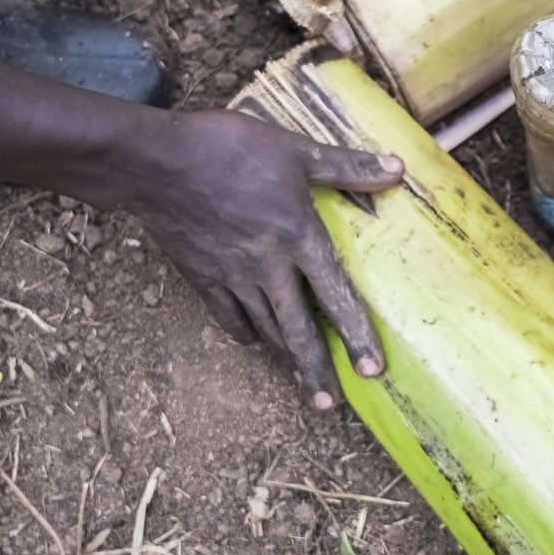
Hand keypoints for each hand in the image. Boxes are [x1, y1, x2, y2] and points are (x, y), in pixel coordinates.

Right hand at [121, 109, 403, 408]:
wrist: (155, 161)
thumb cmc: (228, 149)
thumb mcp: (295, 150)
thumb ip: (347, 167)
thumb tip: (398, 170)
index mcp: (297, 238)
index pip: (336, 295)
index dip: (356, 334)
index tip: (372, 370)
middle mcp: (268, 267)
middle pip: (297, 328)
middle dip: (316, 369)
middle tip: (331, 404)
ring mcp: (232, 276)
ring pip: (264, 327)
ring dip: (285, 357)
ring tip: (302, 384)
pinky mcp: (201, 276)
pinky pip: (227, 316)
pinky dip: (244, 333)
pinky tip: (254, 344)